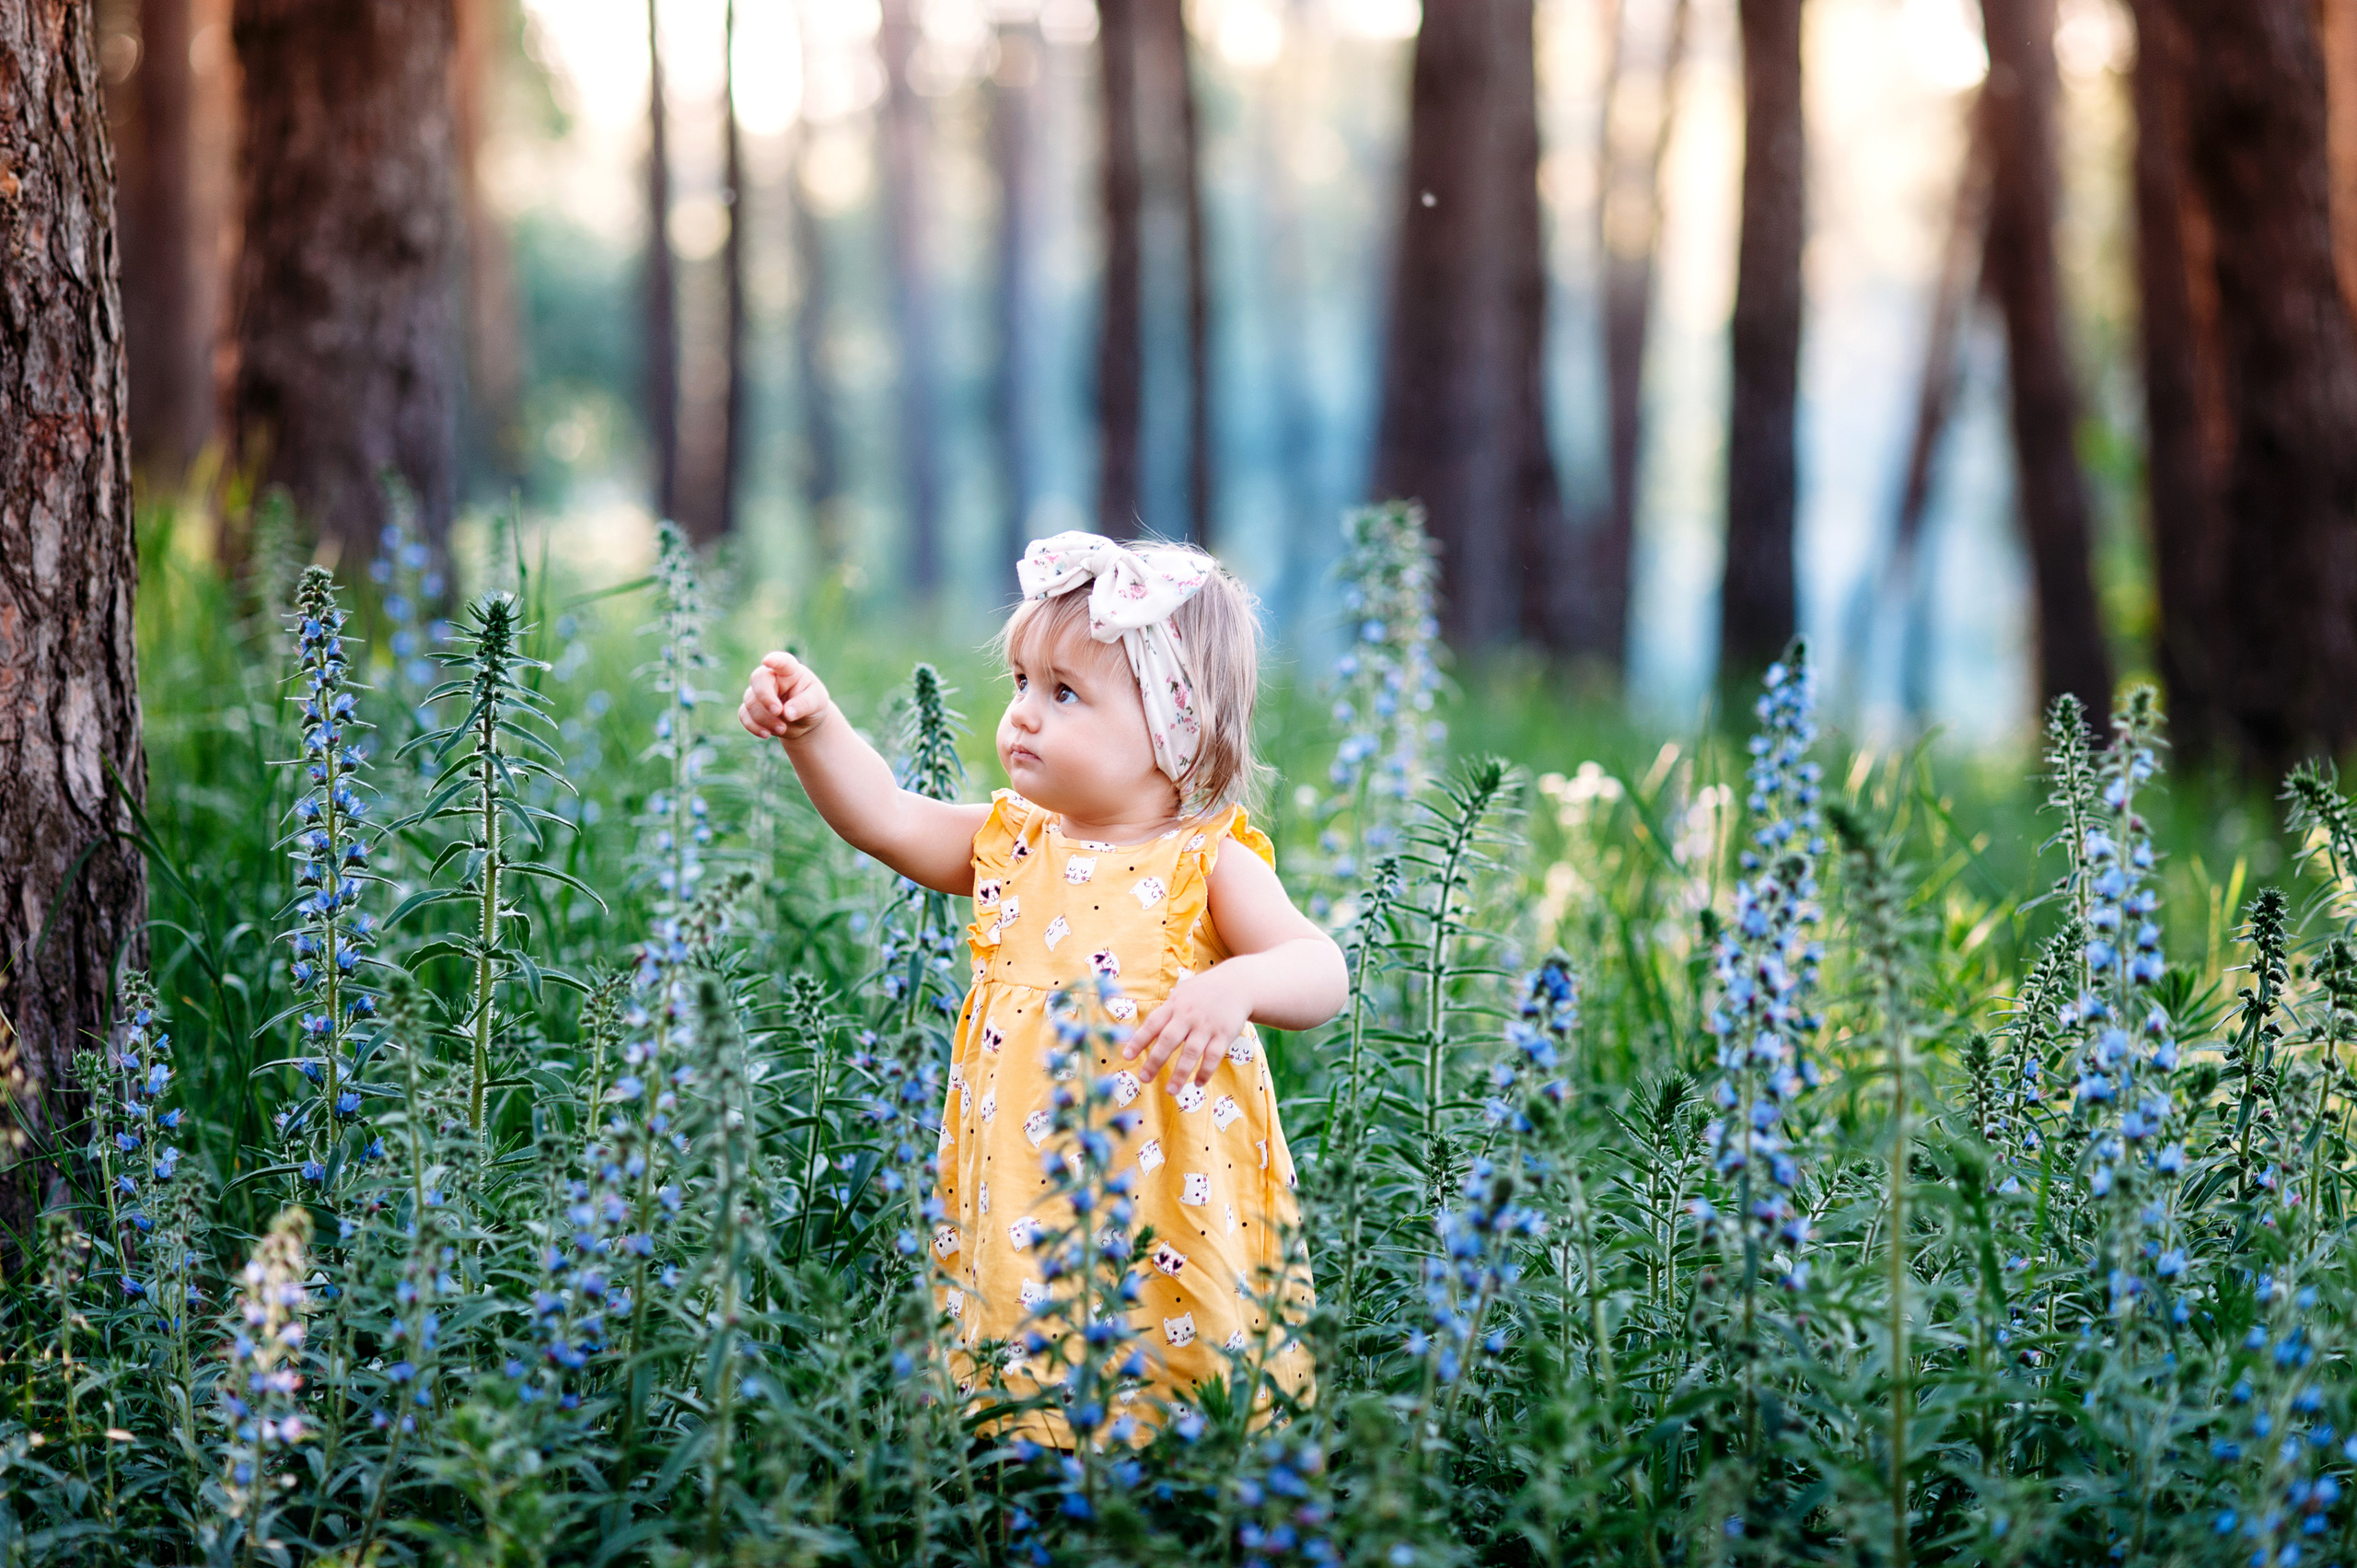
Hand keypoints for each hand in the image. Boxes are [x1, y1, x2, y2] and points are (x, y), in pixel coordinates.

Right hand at [739, 651, 832, 742]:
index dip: (775, 660)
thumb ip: (804, 705)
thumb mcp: (818, 703)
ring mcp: (759, 692)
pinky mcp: (751, 708)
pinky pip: (744, 715)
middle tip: (778, 712)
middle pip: (758, 680)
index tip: (768, 661)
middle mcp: (772, 678)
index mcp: (790, 671)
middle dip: (766, 698)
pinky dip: (753, 726)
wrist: (805, 721)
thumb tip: (787, 713)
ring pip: (750, 701)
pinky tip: (766, 734)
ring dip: (764, 718)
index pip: (783, 662)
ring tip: (782, 728)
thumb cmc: (813, 704)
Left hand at [1123, 966, 1252, 1091]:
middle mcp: (1188, 1016)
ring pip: (1191, 1052)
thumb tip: (1144, 1033)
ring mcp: (1207, 1026)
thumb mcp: (1182, 994)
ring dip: (1180, 1073)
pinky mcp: (1224, 1034)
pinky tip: (1197, 1083)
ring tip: (1171, 1090)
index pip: (1153, 1024)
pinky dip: (1205, 1071)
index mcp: (1174, 1006)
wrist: (1238, 983)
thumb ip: (1165, 1012)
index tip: (1127, 1056)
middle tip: (1144, 1078)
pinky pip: (1213, 1057)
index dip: (1139, 1041)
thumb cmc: (1203, 992)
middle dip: (1155, 1061)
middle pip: (1168, 1040)